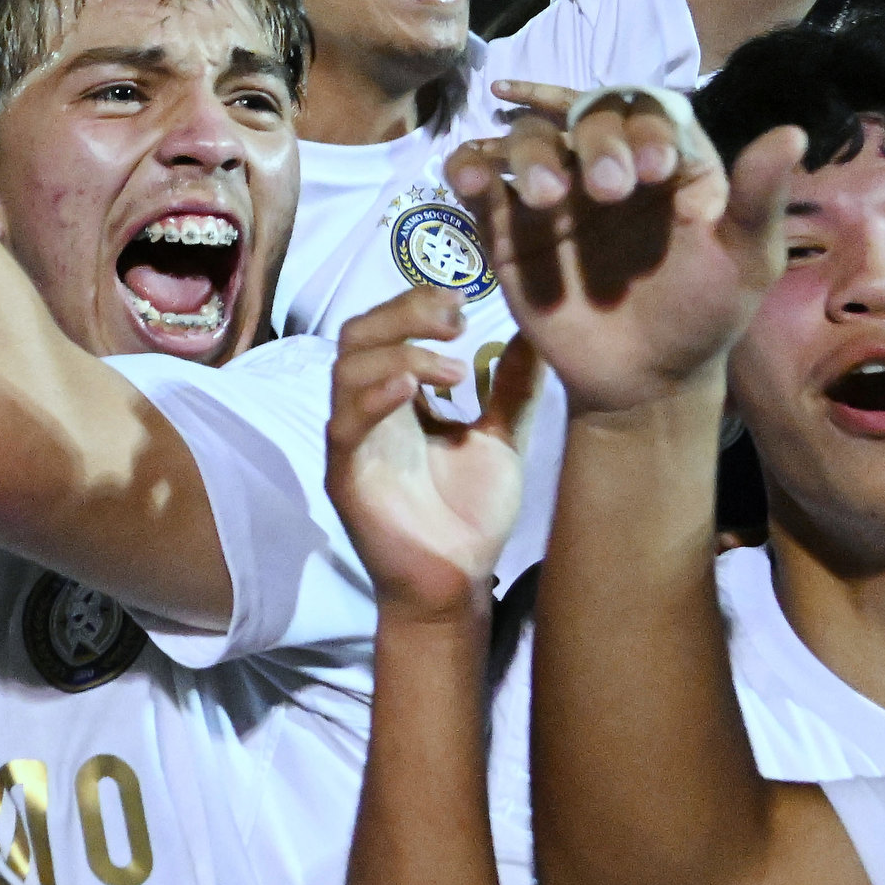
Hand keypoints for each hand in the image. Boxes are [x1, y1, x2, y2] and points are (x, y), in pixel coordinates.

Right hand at [326, 290, 535, 623]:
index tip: (465, 300)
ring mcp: (353, 442)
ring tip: (453, 367)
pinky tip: (413, 386)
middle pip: (359, 334)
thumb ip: (512, 389)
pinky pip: (346, 423)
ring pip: (347, 369)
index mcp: (398, 398)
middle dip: (404, 313)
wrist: (459, 584)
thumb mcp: (500, 439)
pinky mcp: (346, 475)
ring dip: (399, 352)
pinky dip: (375, 395)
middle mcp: (367, 411)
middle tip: (456, 318)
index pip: (386, 327)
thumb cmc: (471, 516)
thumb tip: (538, 333)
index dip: (417, 302)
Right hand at [446, 81, 798, 416]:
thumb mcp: (745, 260)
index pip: (647, 112)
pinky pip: (479, 179)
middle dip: (593, 143)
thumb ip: (758, 197)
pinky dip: (469, 167)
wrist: (645, 381)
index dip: (645, 128)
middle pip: (584, 117)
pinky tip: (473, 177)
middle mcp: (606, 162)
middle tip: (606, 192)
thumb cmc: (703, 316)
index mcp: (666, 159)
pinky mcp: (508, 224)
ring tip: (545, 198)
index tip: (654, 172)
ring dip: (530, 153)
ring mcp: (555, 191)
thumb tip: (795, 132)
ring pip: (528, 138)